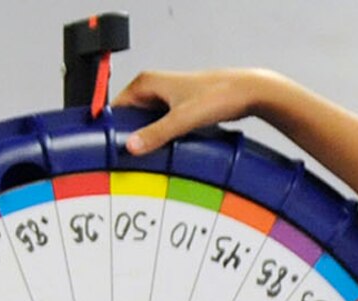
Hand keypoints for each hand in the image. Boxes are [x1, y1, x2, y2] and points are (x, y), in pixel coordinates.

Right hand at [114, 68, 281, 155]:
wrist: (246, 93)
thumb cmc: (219, 95)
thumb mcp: (182, 119)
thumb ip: (156, 134)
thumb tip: (132, 147)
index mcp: (146, 83)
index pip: (115, 107)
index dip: (110, 128)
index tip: (110, 148)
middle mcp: (153, 88)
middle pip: (128, 117)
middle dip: (128, 137)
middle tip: (127, 160)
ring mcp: (165, 99)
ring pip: (144, 124)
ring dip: (145, 140)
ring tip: (145, 159)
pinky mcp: (177, 109)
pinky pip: (159, 128)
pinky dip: (159, 140)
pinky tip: (162, 154)